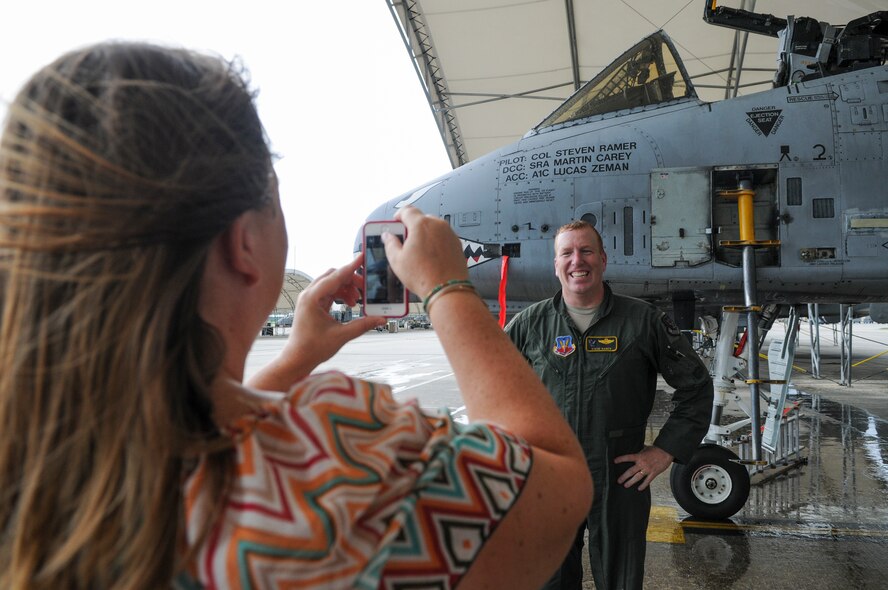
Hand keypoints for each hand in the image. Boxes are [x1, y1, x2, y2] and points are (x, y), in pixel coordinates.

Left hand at [246, 254, 385, 391]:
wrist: (297, 360)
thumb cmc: (313, 349)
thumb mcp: (341, 336)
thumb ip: (363, 325)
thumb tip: (382, 319)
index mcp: (312, 298)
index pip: (335, 276)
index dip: (351, 267)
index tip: (362, 257)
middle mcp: (309, 295)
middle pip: (333, 276)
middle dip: (351, 279)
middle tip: (366, 289)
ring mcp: (310, 299)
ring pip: (332, 283)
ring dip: (347, 288)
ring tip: (358, 301)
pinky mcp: (312, 304)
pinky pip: (329, 292)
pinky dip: (341, 294)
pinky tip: (350, 304)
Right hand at [382, 206, 467, 297]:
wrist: (447, 289)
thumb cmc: (424, 276)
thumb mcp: (397, 260)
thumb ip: (390, 243)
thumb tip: (387, 236)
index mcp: (421, 225)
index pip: (407, 210)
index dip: (398, 215)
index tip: (395, 222)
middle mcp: (437, 225)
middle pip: (421, 218)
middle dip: (412, 227)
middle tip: (405, 241)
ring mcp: (449, 234)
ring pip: (433, 228)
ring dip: (425, 234)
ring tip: (418, 252)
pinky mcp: (457, 243)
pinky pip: (443, 237)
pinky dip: (436, 242)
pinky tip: (430, 257)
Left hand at [614, 445, 673, 490]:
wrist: (666, 452)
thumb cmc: (656, 450)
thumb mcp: (646, 448)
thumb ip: (640, 452)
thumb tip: (636, 451)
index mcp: (639, 456)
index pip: (628, 457)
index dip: (621, 459)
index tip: (615, 461)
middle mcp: (642, 463)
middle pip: (631, 471)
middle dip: (624, 476)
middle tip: (619, 481)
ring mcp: (648, 469)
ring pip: (637, 477)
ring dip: (631, 482)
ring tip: (625, 485)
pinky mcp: (653, 473)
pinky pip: (647, 481)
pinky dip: (643, 485)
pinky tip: (639, 489)